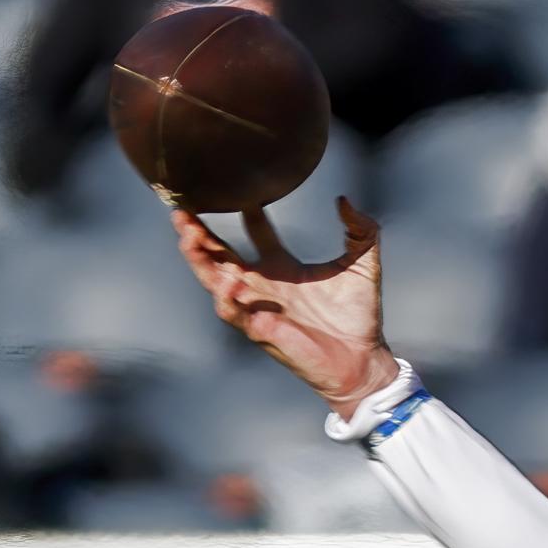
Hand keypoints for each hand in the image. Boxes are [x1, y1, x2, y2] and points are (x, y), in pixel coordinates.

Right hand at [172, 197, 398, 417]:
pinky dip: (225, 295)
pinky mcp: (260, 329)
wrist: (364, 358)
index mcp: (284, 267)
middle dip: (198, 232)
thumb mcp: (364, 265)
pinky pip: (232, 311)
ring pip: (214, 279)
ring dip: (198, 258)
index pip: (257, 233)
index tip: (240, 188)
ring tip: (188, 233)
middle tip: (183, 208)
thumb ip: (361, 231)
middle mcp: (264, 284)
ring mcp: (258, 306)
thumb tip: (343, 200)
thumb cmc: (360, 316)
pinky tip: (229, 279)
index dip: (248, 212)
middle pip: (220, 253)